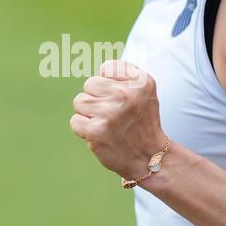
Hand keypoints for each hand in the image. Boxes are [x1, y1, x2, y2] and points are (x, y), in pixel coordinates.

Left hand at [70, 60, 167, 181]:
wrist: (149, 158)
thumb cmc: (142, 122)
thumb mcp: (145, 92)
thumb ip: (125, 75)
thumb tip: (100, 68)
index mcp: (140, 82)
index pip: (107, 68)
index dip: (110, 84)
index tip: (122, 100)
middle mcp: (125, 94)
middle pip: (90, 84)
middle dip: (97, 99)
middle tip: (113, 115)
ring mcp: (109, 113)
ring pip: (80, 101)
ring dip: (89, 114)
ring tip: (106, 124)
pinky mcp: (96, 130)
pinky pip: (75, 121)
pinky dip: (84, 130)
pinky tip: (101, 135)